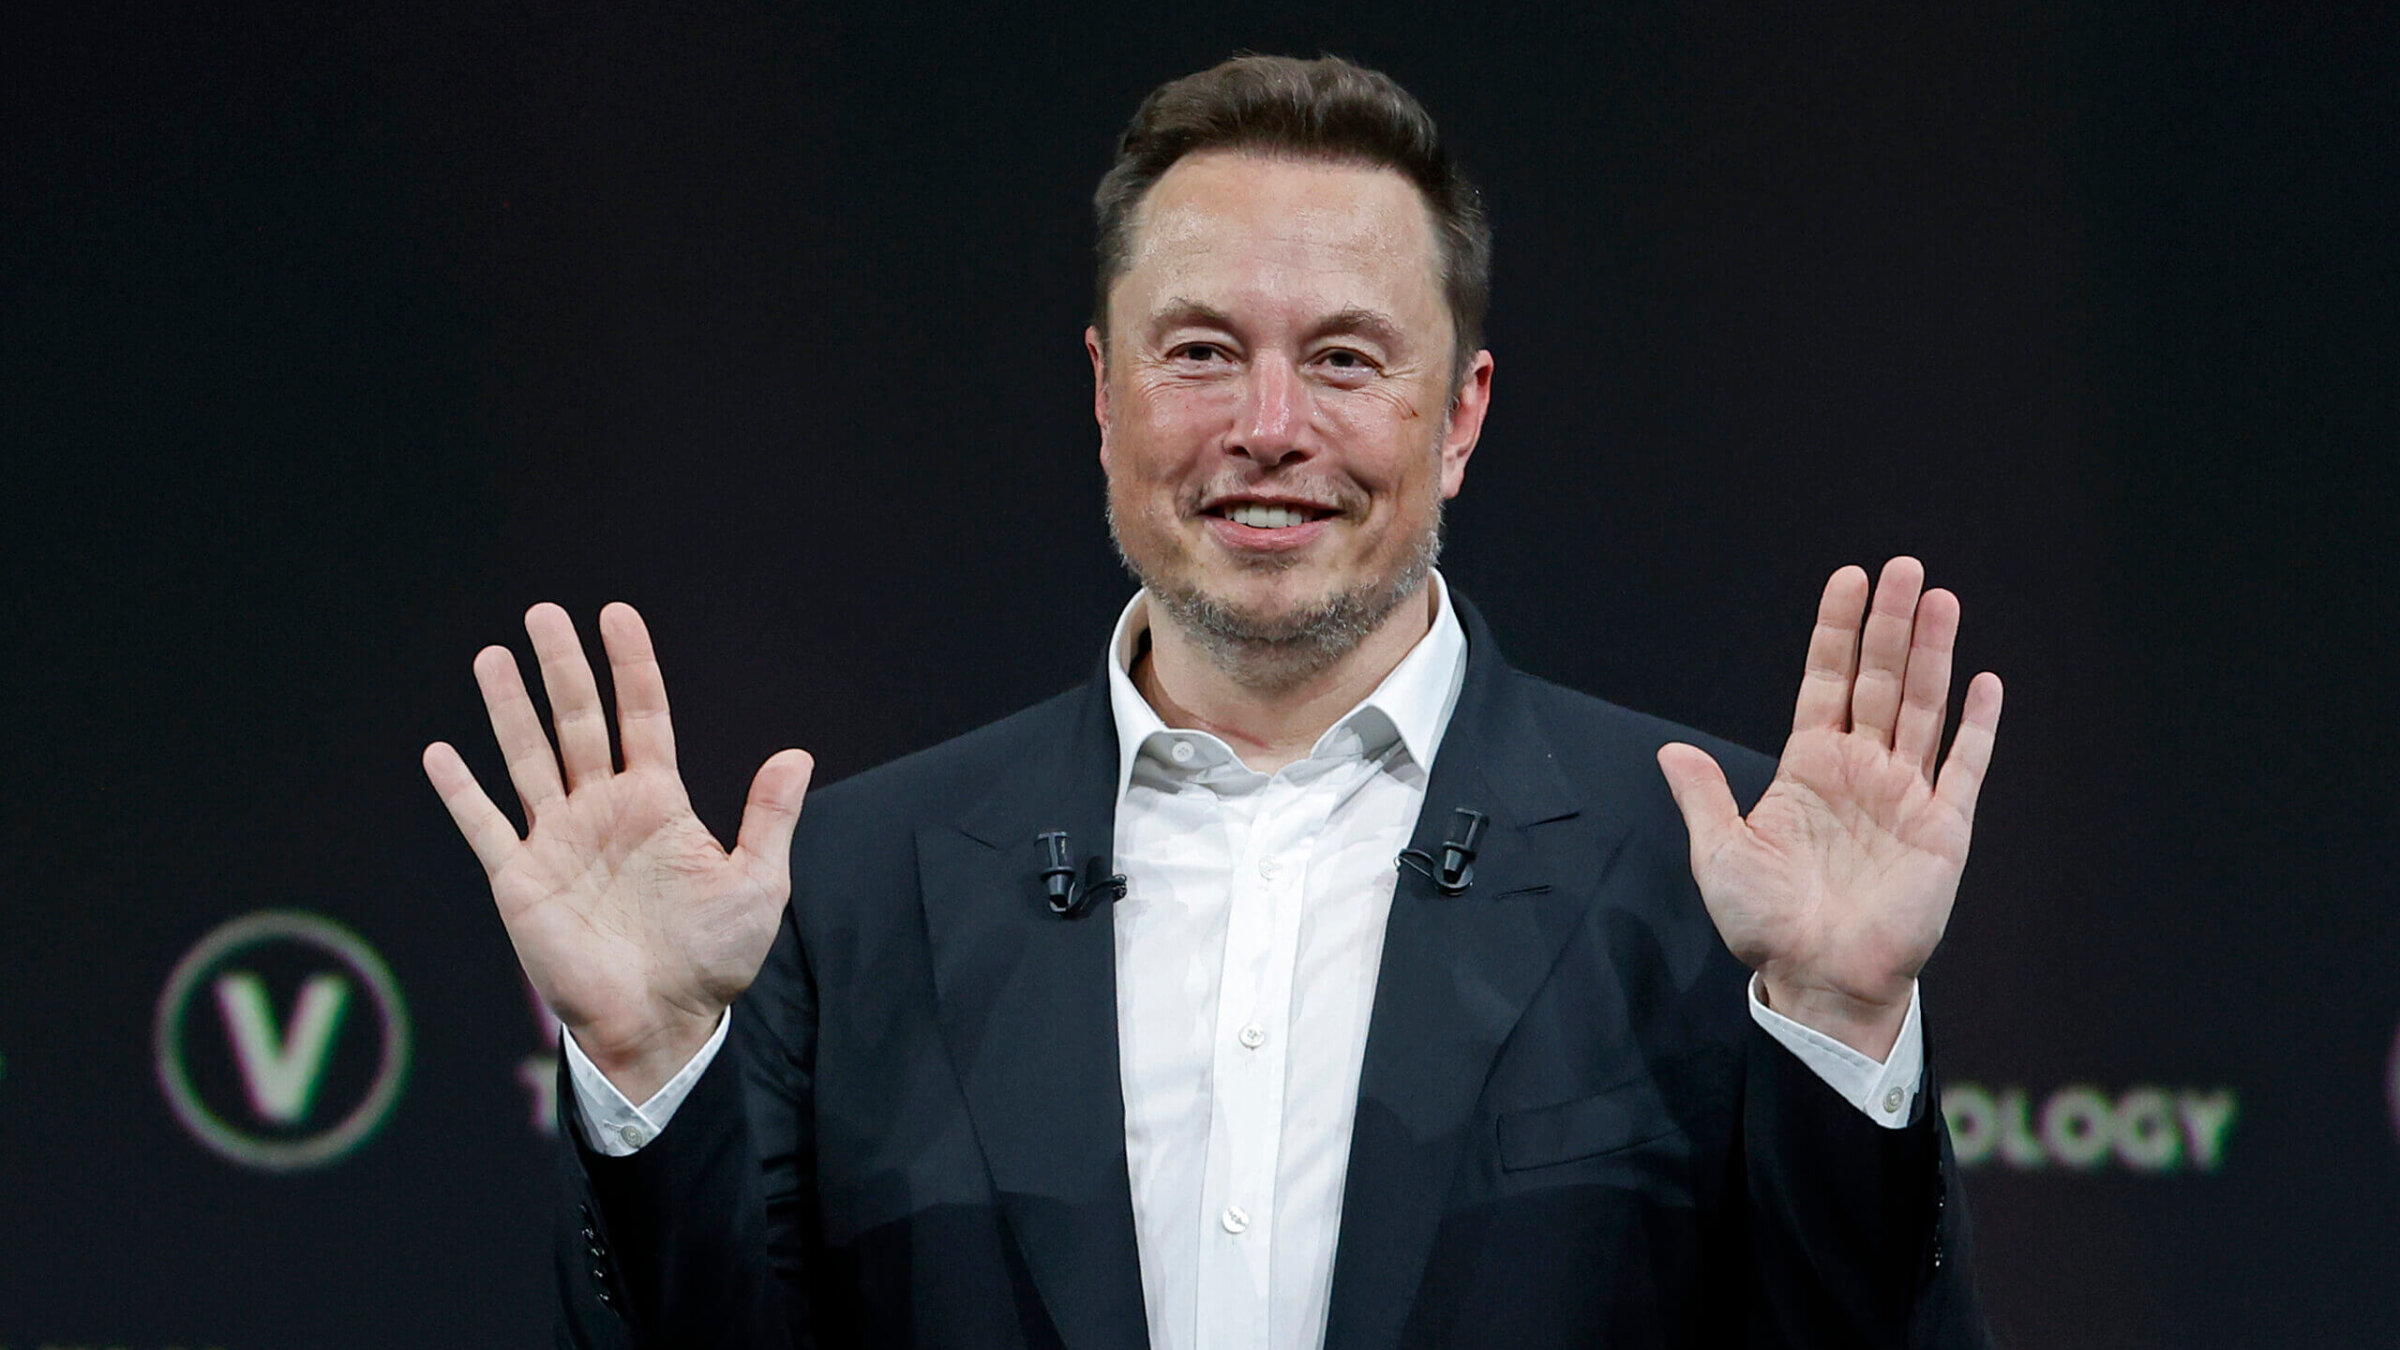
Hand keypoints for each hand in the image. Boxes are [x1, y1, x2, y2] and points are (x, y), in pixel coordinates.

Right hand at [422, 603, 813, 1100]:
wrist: (664, 1024)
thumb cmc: (713, 960)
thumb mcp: (757, 884)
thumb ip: (769, 818)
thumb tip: (797, 754)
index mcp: (658, 804)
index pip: (643, 716)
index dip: (631, 666)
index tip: (618, 614)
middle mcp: (603, 811)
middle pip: (579, 722)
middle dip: (562, 668)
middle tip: (544, 612)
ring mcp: (558, 841)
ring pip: (529, 759)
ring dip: (509, 708)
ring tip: (492, 655)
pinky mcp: (521, 881)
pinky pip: (484, 827)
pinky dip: (461, 792)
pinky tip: (439, 752)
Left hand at [1656, 558, 2001, 1058]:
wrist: (1818, 980)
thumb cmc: (1767, 925)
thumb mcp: (1720, 854)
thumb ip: (1704, 796)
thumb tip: (1670, 750)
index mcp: (1809, 768)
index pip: (1826, 681)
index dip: (1836, 631)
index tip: (1848, 580)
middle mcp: (1860, 771)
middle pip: (1881, 681)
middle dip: (1891, 624)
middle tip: (1904, 566)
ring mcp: (1905, 796)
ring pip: (1924, 709)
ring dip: (1935, 654)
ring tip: (1942, 598)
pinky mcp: (1943, 830)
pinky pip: (1964, 768)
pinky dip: (1976, 727)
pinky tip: (1984, 682)